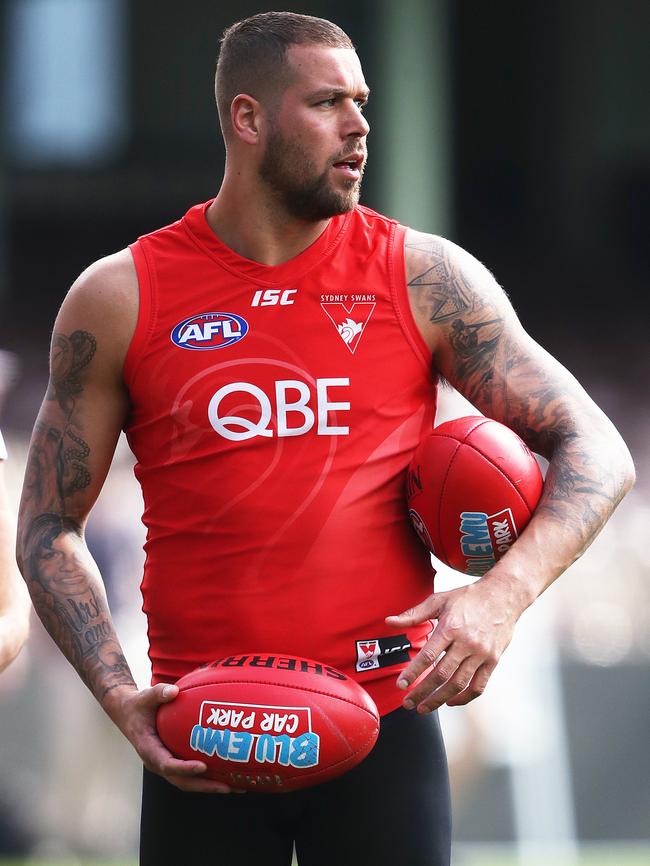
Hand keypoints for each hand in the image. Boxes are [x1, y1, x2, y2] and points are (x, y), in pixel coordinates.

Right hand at [102, 683, 241, 793]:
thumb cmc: (139, 705)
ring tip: (235, 786)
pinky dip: (207, 777)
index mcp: (149, 749)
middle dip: (204, 786)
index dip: (185, 768)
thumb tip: (173, 691)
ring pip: (187, 782)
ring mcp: (165, 764)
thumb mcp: (145, 696)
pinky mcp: (172, 762)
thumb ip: (158, 693)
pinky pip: (190, 774)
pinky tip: (228, 774)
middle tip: (227, 786)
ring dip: (209, 786)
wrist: (129, 714)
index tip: (203, 767)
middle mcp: (157, 762)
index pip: (167, 764)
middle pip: (181, 781)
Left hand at [385, 576, 521, 712]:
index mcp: (451, 627)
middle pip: (442, 675)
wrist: (503, 596)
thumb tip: (389, 622)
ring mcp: (482, 654)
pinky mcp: (493, 661)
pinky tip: (450, 701)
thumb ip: (413, 614)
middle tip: (407, 704)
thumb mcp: (439, 600)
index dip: (413, 672)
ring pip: (459, 684)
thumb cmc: (467, 598)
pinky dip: (464, 698)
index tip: (401, 685)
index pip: (428, 655)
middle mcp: (467, 643)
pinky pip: (478, 686)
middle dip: (422, 692)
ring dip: (439, 699)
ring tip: (424, 708)